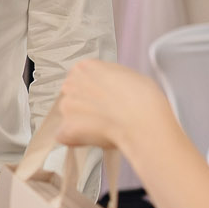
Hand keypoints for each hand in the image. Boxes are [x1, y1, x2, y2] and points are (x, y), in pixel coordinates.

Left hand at [51, 59, 176, 155]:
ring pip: (69, 117)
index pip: (80, 80)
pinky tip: (95, 138)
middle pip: (73, 97)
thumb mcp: (127, 76)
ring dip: (82, 123)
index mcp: (85, 67)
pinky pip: (66, 136)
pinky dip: (77, 140)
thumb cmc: (142, 98)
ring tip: (104, 127)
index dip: (94, 92)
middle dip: (85, 107)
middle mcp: (71, 83)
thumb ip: (109, 80)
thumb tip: (110, 88)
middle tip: (104, 115)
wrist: (142, 119)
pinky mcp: (66, 128)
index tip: (103, 99)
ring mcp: (67, 106)